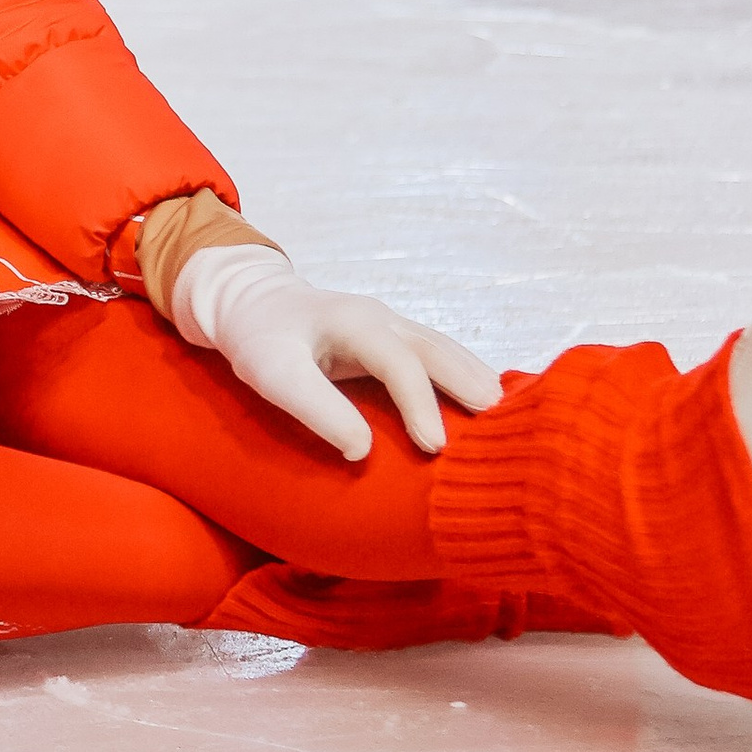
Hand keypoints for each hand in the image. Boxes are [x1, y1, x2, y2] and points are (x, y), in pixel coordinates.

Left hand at [170, 246, 501, 460]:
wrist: (247, 300)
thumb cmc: (259, 339)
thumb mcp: (273, 374)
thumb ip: (316, 408)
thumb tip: (362, 451)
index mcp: (354, 322)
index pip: (399, 362)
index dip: (420, 403)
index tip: (435, 448)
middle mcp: (380, 319)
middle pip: (435, 348)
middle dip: (468, 382)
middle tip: (501, 424)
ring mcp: (388, 326)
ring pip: (441, 348)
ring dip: (471, 378)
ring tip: (505, 414)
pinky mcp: (388, 341)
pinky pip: (433, 355)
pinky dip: (460, 375)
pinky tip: (479, 400)